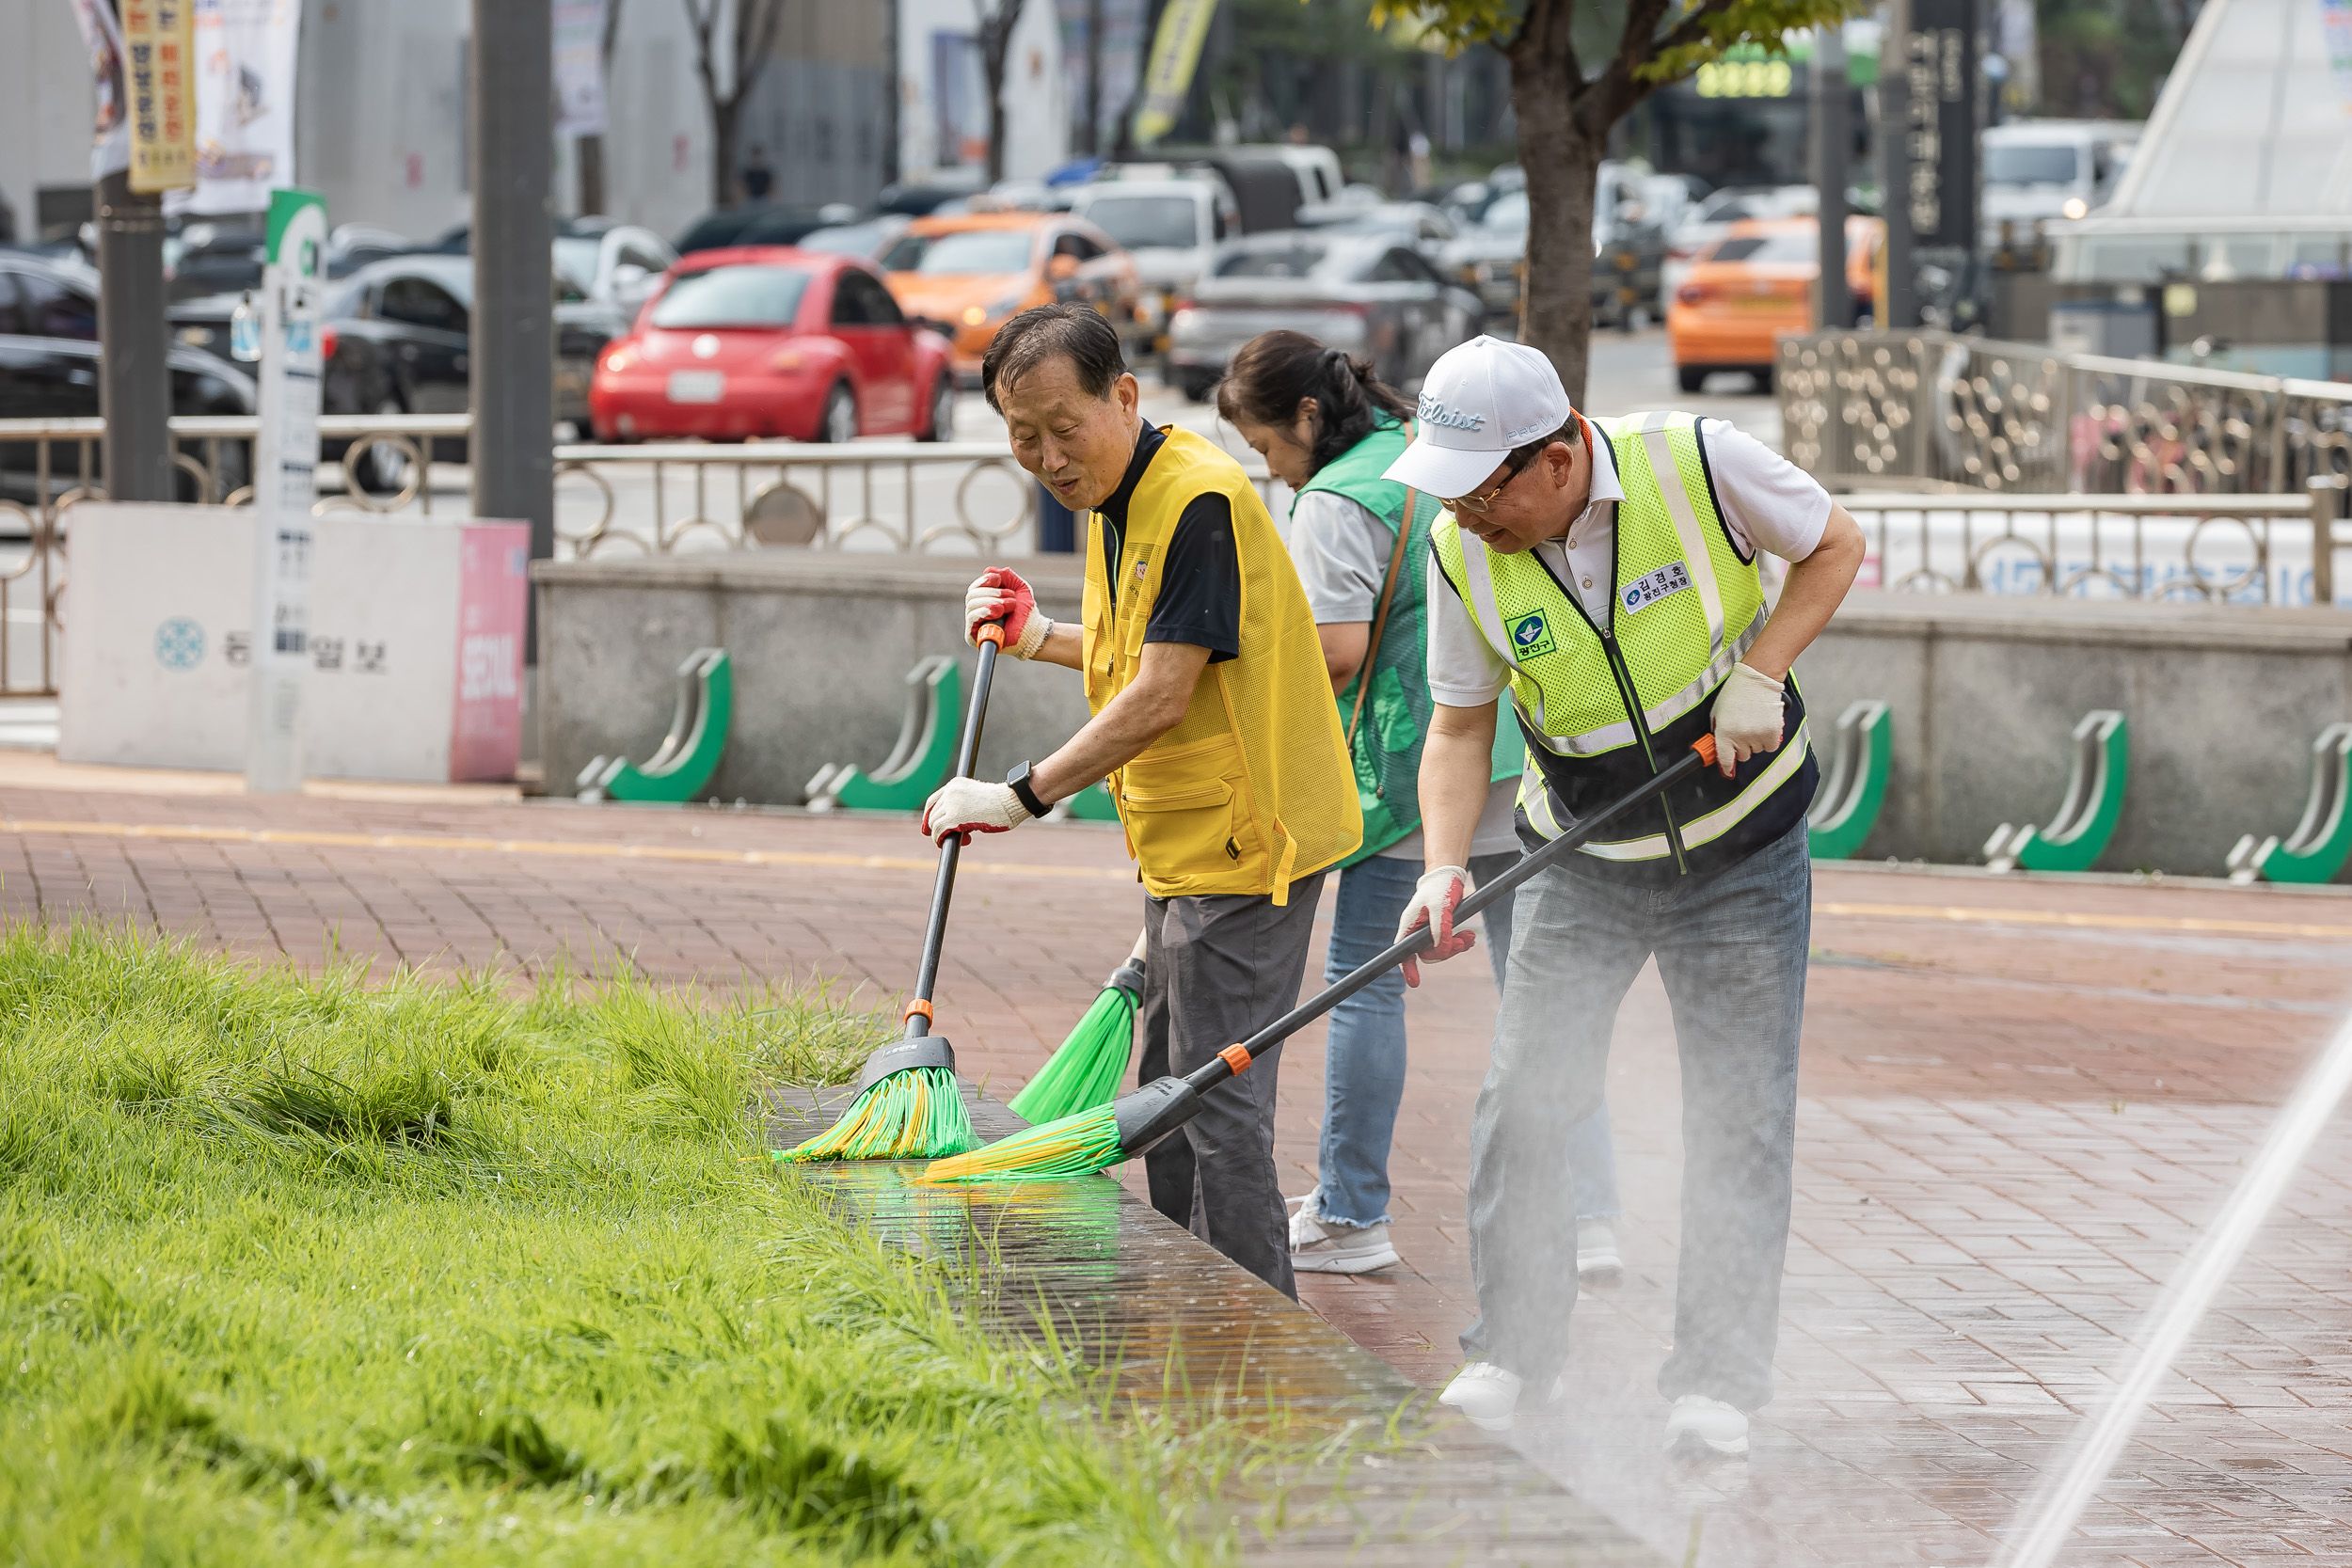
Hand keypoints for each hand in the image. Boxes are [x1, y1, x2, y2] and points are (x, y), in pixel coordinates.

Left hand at [919, 778, 1033, 845]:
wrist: (1011, 801)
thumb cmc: (1002, 803)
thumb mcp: (977, 799)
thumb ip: (963, 806)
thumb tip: (954, 826)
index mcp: (955, 784)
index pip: (934, 800)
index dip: (930, 815)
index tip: (931, 827)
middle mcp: (950, 791)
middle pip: (932, 813)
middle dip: (937, 827)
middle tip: (950, 836)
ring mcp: (951, 803)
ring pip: (934, 822)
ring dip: (941, 834)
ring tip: (960, 839)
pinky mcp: (954, 817)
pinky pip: (939, 830)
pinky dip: (938, 838)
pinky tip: (945, 843)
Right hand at [964, 567, 1050, 659]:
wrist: (1033, 630)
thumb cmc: (1026, 612)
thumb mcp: (1019, 588)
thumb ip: (1007, 576)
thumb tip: (988, 570)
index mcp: (984, 600)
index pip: (975, 587)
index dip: (984, 581)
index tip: (998, 579)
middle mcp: (976, 611)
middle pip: (972, 594)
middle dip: (992, 593)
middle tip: (1011, 598)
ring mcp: (974, 624)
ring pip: (971, 604)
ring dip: (992, 602)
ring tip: (1009, 606)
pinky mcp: (973, 636)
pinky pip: (971, 618)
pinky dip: (984, 611)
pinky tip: (997, 611)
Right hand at [1395, 864, 1474, 987]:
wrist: (1449, 875)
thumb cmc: (1440, 887)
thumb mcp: (1441, 906)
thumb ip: (1441, 929)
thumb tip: (1442, 948)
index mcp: (1410, 925)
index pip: (1403, 952)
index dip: (1407, 968)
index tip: (1414, 982)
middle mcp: (1416, 930)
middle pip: (1427, 954)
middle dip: (1446, 951)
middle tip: (1463, 942)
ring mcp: (1428, 930)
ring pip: (1440, 949)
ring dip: (1456, 946)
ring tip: (1470, 937)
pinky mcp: (1440, 929)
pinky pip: (1448, 943)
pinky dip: (1459, 942)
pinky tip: (1468, 936)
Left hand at [1709, 662, 1784, 777]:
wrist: (1757, 680)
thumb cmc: (1736, 693)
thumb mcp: (1717, 713)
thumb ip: (1719, 732)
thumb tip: (1720, 748)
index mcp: (1724, 732)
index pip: (1725, 760)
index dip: (1727, 768)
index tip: (1728, 771)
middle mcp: (1741, 737)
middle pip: (1742, 756)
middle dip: (1741, 747)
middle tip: (1742, 731)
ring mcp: (1758, 735)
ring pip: (1757, 751)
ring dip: (1755, 742)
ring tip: (1753, 723)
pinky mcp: (1773, 732)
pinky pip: (1770, 747)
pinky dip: (1768, 740)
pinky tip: (1764, 726)